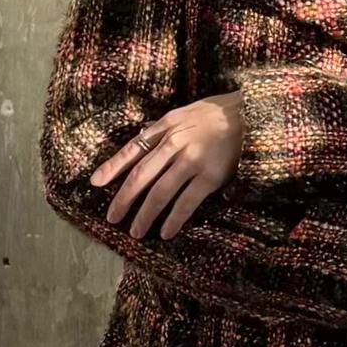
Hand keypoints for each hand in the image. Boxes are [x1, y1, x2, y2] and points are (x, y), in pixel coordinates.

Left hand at [89, 95, 243, 238]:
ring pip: (160, 193)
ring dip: (144, 215)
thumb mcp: (184, 113)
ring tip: (134, 231)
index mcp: (165, 126)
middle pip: (141, 175)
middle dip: (124, 198)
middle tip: (111, 218)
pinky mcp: (210, 177)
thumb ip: (163, 130)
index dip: (112, 167)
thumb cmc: (217, 114)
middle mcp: (174, 143)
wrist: (251, 115)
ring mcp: (192, 161)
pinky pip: (186, 202)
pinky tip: (164, 232)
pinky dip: (173, 219)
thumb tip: (140, 142)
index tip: (95, 183)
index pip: (132, 149)